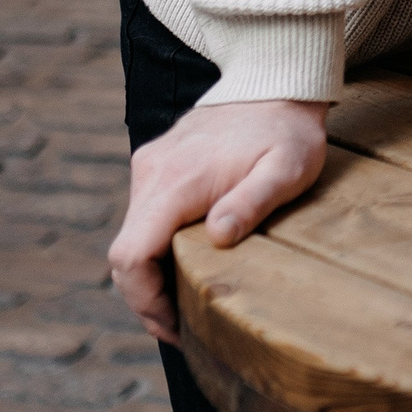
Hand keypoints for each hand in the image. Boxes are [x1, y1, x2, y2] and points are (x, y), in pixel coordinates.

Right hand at [107, 97, 329, 341]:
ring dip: (150, 275)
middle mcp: (151, 173)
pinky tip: (186, 264)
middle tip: (183, 329)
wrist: (275, 81)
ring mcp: (150, 167)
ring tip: (187, 303)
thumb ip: (252, 202)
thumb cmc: (287, 131)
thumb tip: (218, 236)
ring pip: (132, 237)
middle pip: (124, 255)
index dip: (146, 302)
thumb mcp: (287, 169)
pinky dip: (155, 249)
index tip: (176, 327)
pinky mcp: (156, 164)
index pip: (131, 256)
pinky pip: (143, 218)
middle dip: (147, 299)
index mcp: (176, 181)